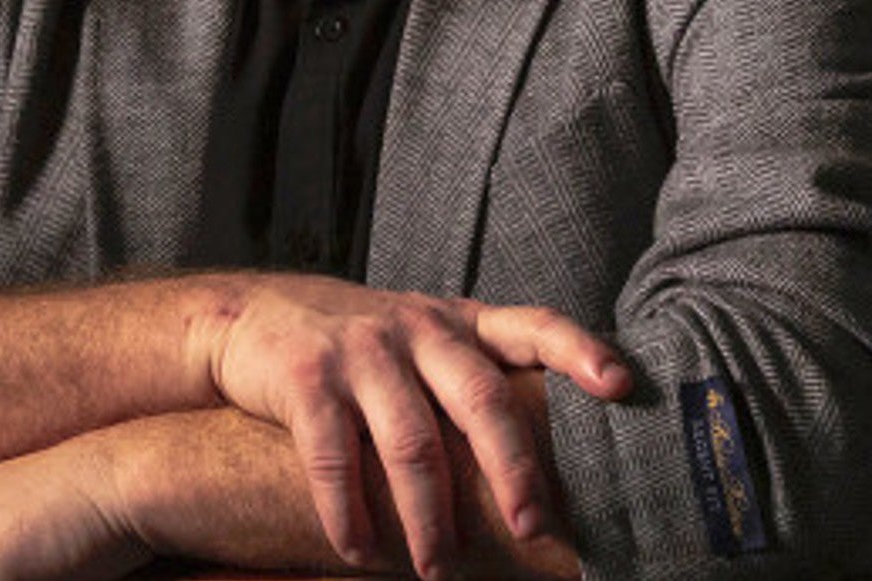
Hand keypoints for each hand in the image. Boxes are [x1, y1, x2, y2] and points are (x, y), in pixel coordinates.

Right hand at [194, 274, 631, 578]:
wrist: (249, 317)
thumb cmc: (357, 347)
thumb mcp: (423, 342)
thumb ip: (475, 382)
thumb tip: (548, 470)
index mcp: (459, 323)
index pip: (534, 325)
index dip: (579, 351)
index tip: (622, 385)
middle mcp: (419, 329)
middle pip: (481, 398)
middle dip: (512, 468)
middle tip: (533, 525)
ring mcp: (362, 350)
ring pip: (411, 441)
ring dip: (427, 515)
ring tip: (436, 568)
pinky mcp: (307, 378)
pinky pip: (334, 455)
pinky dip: (347, 512)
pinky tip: (357, 550)